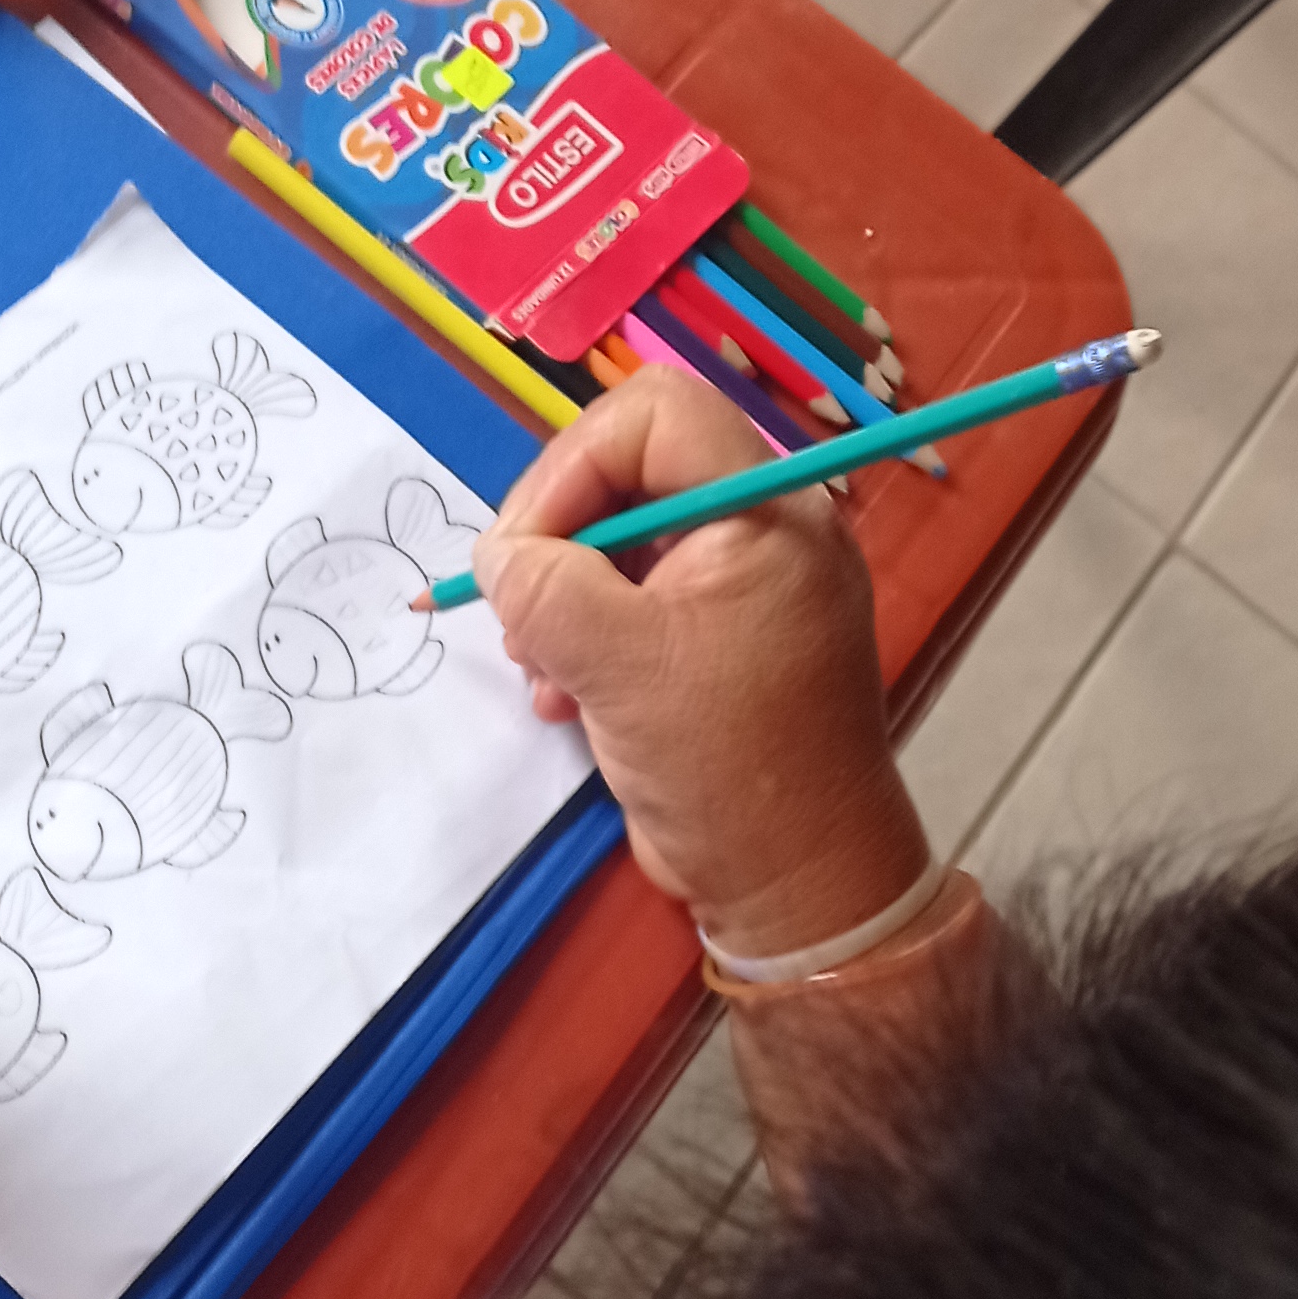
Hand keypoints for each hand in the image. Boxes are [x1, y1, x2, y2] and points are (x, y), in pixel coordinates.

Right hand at [471, 367, 928, 963]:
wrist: (797, 884)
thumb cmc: (728, 766)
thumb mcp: (619, 667)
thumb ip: (546, 589)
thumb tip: (500, 555)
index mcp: (769, 513)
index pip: (655, 414)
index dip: (572, 465)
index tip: (524, 549)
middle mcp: (764, 531)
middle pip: (630, 470)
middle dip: (558, 538)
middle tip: (518, 612)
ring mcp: (743, 586)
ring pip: (622, 539)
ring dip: (562, 598)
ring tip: (542, 672)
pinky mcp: (718, 638)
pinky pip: (635, 598)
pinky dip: (586, 636)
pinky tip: (565, 697)